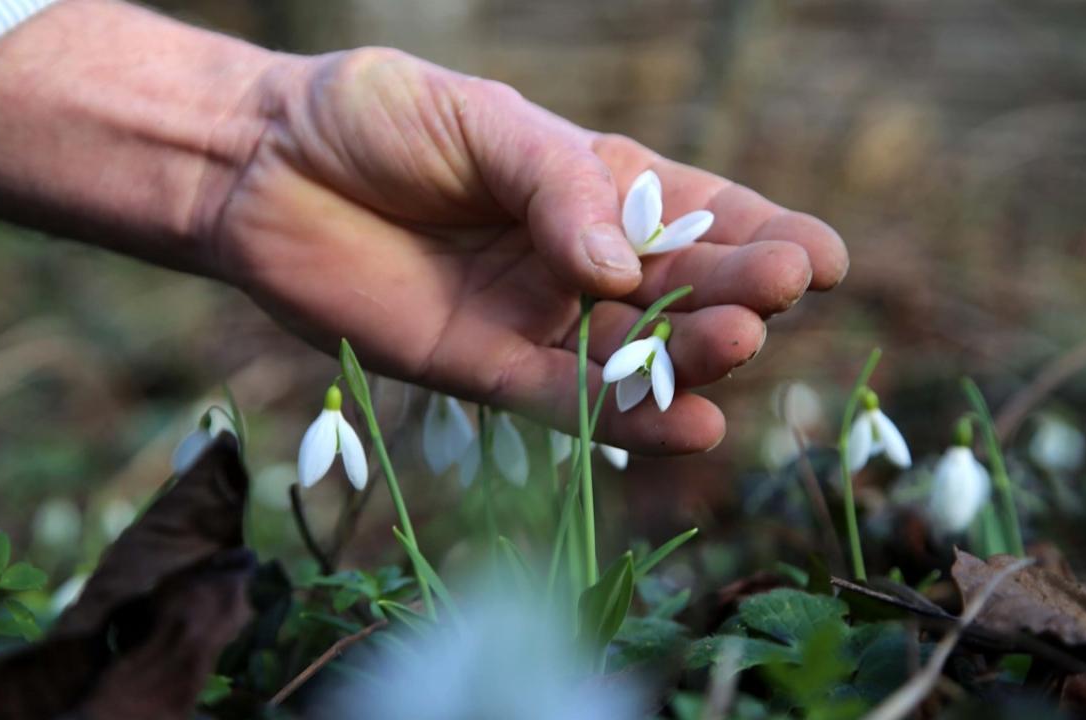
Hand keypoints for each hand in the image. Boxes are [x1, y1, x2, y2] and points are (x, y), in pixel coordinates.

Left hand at [209, 49, 849, 453]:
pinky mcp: (482, 371)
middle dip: (734, 293)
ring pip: (632, 355)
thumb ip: (556, 185)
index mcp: (594, 186)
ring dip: (689, 359)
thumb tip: (624, 264)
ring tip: (737, 349)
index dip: (762, 236)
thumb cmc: (376, 117)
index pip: (700, 216)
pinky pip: (562, 405)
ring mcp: (536, 320)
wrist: (264, 166)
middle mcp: (578, 261)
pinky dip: (621, 421)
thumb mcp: (480, 121)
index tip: (820, 259)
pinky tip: (689, 430)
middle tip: (776, 292)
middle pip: (680, 290)